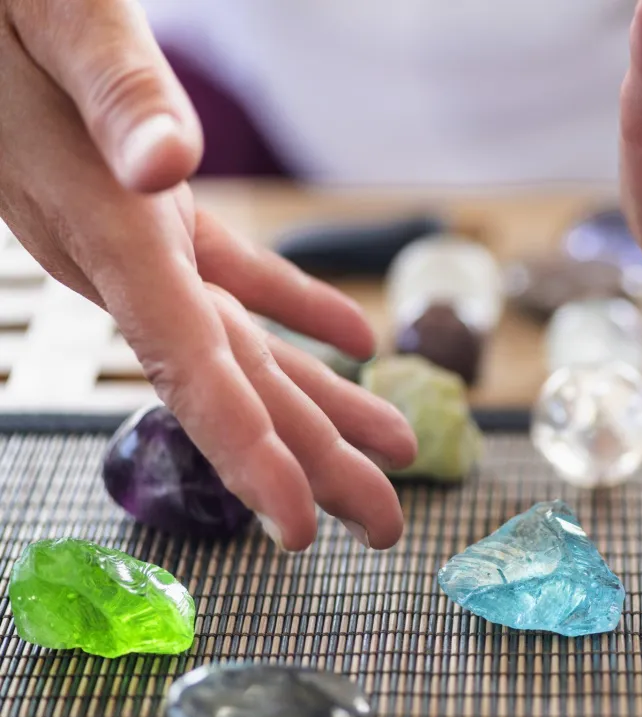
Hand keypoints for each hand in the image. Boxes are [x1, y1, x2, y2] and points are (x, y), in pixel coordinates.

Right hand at [0, 0, 415, 549]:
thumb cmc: (2, 1)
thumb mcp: (58, 21)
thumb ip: (115, 95)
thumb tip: (167, 167)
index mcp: (107, 225)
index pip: (189, 365)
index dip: (247, 451)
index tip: (299, 523)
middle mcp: (121, 254)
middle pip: (232, 382)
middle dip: (310, 460)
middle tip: (382, 526)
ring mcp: (132, 238)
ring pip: (240, 340)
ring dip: (317, 402)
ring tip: (389, 451)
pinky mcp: (146, 210)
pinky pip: (232, 275)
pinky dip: (294, 308)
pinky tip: (350, 337)